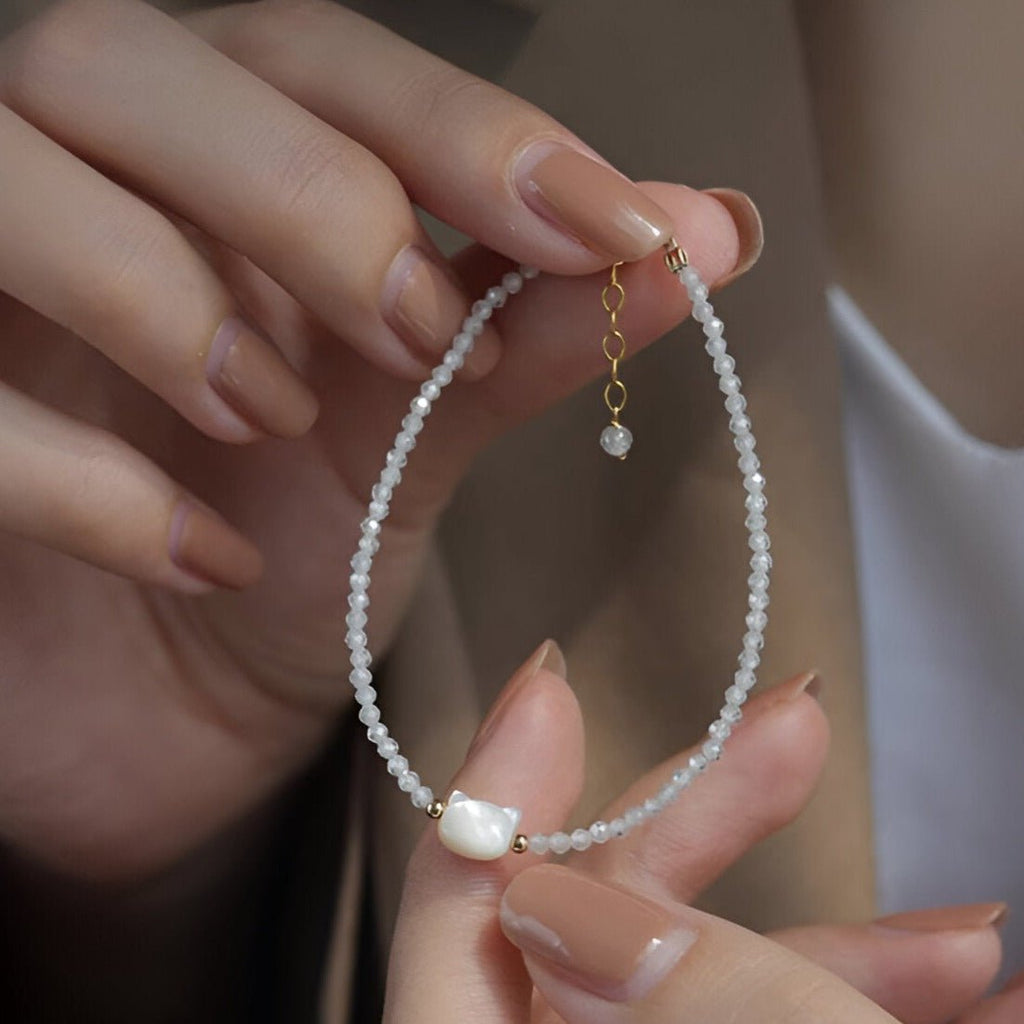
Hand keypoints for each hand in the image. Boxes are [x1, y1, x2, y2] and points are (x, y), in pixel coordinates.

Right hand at [0, 0, 748, 881]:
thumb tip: (707, 233)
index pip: (320, 64)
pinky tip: (200, 558)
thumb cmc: (287, 548)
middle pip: (126, 63)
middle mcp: (84, 191)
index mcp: (222, 170)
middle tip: (410, 330)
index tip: (607, 225)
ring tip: (276, 418)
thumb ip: (538, 325)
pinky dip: (80, 474)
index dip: (460, 127)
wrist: (167, 702)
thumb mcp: (419, 434)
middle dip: (294, 191)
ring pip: (2, 173)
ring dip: (164, 291)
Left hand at [385, 645, 1018, 1022]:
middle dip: (713, 830)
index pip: (460, 920)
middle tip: (798, 730)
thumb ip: (669, 997)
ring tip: (971, 936)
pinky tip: (972, 1005)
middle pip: (604, 933)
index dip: (504, 793)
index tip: (551, 682)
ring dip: (839, 952)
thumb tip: (552, 899)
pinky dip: (856, 1019)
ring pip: (706, 998)